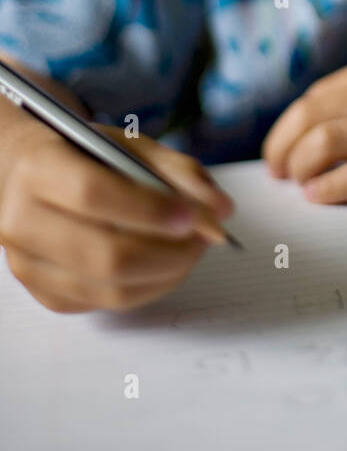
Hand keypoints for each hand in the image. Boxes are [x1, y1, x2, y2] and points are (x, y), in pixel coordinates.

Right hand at [0, 111, 234, 313]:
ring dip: (165, 276)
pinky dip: (146, 289)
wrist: (31, 176)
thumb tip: (221, 211)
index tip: (191, 217)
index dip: (149, 210)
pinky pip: (105, 305)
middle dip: (168, 254)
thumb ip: (179, 171)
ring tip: (190, 252)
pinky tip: (163, 265)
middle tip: (202, 241)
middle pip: (105, 255)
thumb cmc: (86, 156)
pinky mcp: (44, 294)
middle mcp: (21, 221)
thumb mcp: (131, 145)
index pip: (94, 195)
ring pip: (110, 290)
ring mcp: (28, 265)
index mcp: (38, 170)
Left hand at [263, 51, 346, 202]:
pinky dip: (334, 186)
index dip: (289, 125)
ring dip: (300, 167)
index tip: (282, 148)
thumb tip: (345, 125)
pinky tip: (321, 196)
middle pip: (312, 116)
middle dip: (283, 147)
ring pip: (329, 141)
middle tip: (278, 173)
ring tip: (297, 186)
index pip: (318, 95)